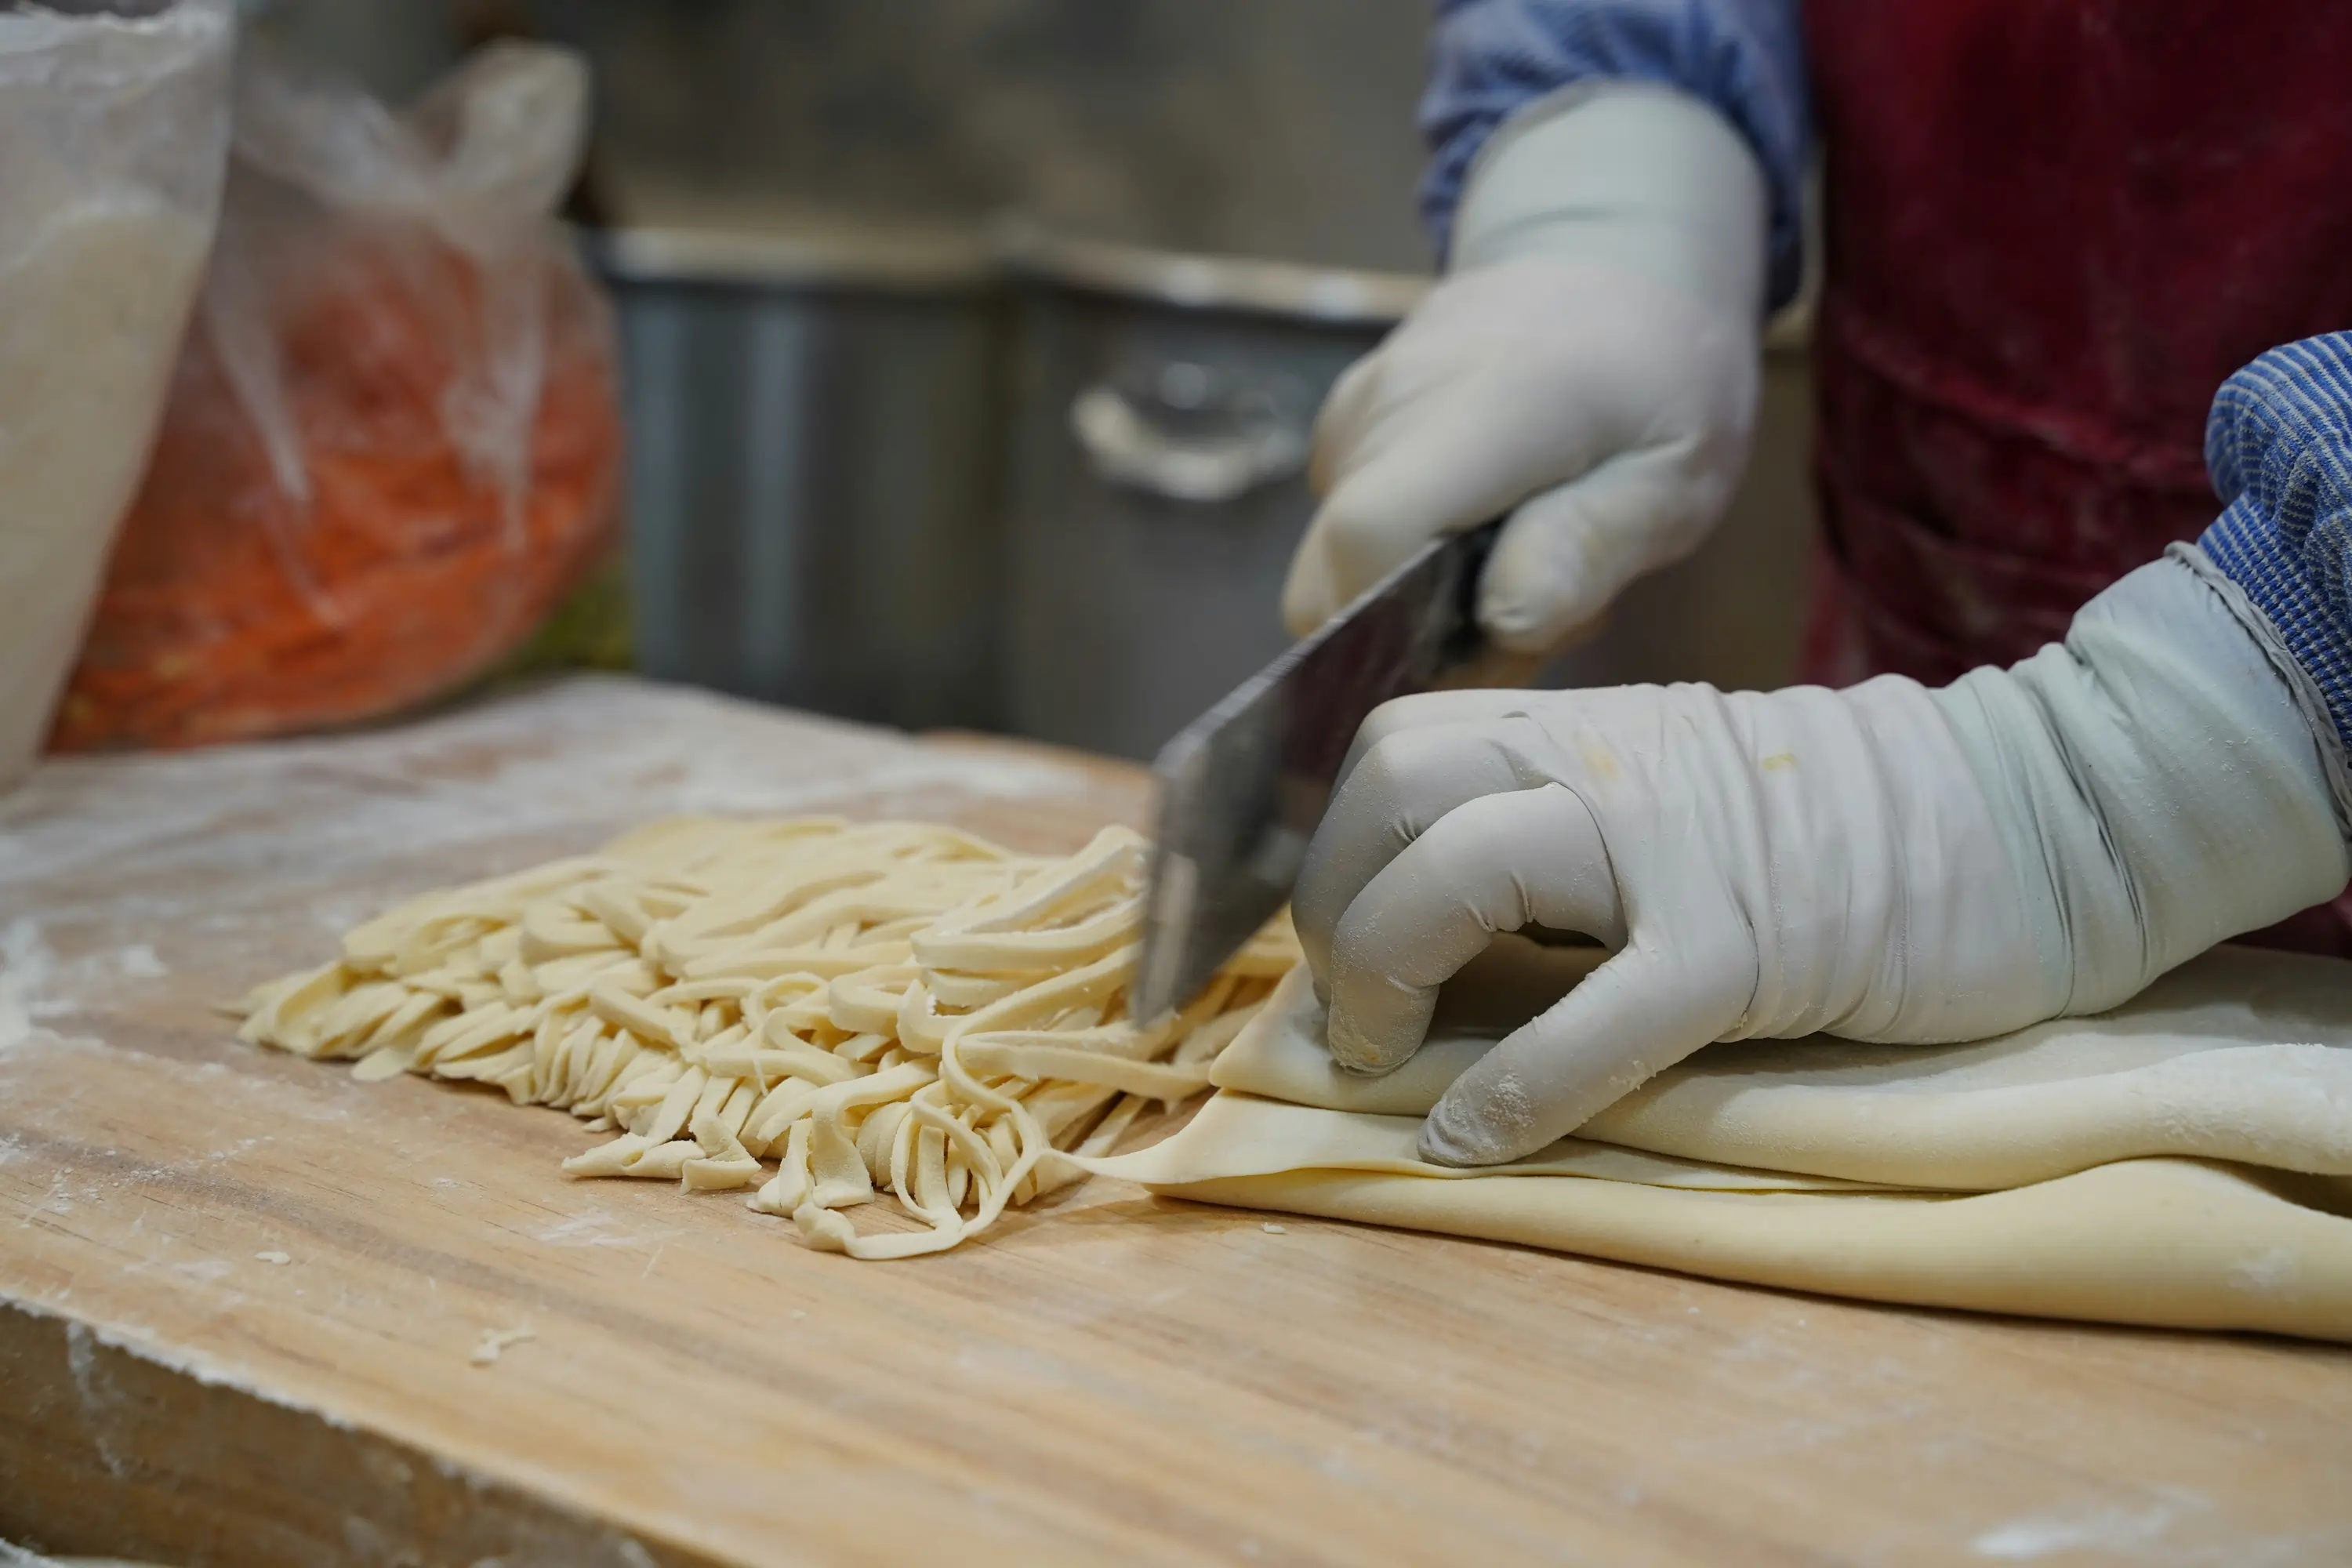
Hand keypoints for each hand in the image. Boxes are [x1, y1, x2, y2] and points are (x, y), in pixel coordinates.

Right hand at [1282, 261, 1757, 653]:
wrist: (1615, 262)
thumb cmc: (1661, 379)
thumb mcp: (1677, 475)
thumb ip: (1592, 545)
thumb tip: (1503, 620)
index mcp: (1484, 408)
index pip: (1368, 534)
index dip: (1396, 625)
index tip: (1474, 651)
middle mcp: (1392, 402)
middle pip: (1330, 574)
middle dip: (1409, 636)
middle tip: (1524, 612)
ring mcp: (1357, 407)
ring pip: (1333, 563)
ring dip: (1413, 598)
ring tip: (1517, 555)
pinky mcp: (1344, 420)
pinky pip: (1341, 527)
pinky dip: (1401, 554)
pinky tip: (1480, 524)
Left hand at [1291, 560, 2349, 1165]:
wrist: (2040, 815)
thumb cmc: (1854, 824)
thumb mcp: (1682, 787)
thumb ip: (1569, 820)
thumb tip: (1433, 903)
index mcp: (1590, 726)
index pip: (1395, 742)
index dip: (1327, 840)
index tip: (1321, 933)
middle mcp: (1612, 762)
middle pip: (1393, 785)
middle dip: (1331, 902)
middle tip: (1346, 1007)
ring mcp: (1678, 846)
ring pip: (1462, 870)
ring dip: (1385, 972)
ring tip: (1381, 1061)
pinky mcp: (1754, 941)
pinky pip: (1600, 1015)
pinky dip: (1515, 1088)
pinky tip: (1469, 1143)